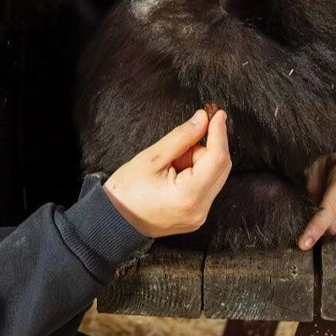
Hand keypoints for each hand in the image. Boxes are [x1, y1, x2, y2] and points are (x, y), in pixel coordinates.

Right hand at [103, 109, 231, 237]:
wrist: (114, 221)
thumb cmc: (126, 192)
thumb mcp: (152, 158)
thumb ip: (181, 137)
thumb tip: (203, 119)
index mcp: (188, 196)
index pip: (217, 159)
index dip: (219, 133)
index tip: (217, 114)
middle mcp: (200, 210)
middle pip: (220, 167)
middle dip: (205, 148)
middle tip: (183, 140)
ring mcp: (199, 216)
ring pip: (214, 176)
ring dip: (198, 162)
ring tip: (171, 164)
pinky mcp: (196, 216)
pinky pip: (206, 187)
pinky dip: (195, 174)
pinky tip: (175, 174)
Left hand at [297, 152, 335, 249]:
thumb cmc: (329, 166)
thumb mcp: (314, 168)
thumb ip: (309, 190)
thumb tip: (302, 217)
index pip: (332, 205)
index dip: (317, 225)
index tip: (303, 243)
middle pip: (335, 223)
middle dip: (318, 224)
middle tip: (310, 209)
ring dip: (327, 222)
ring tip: (328, 202)